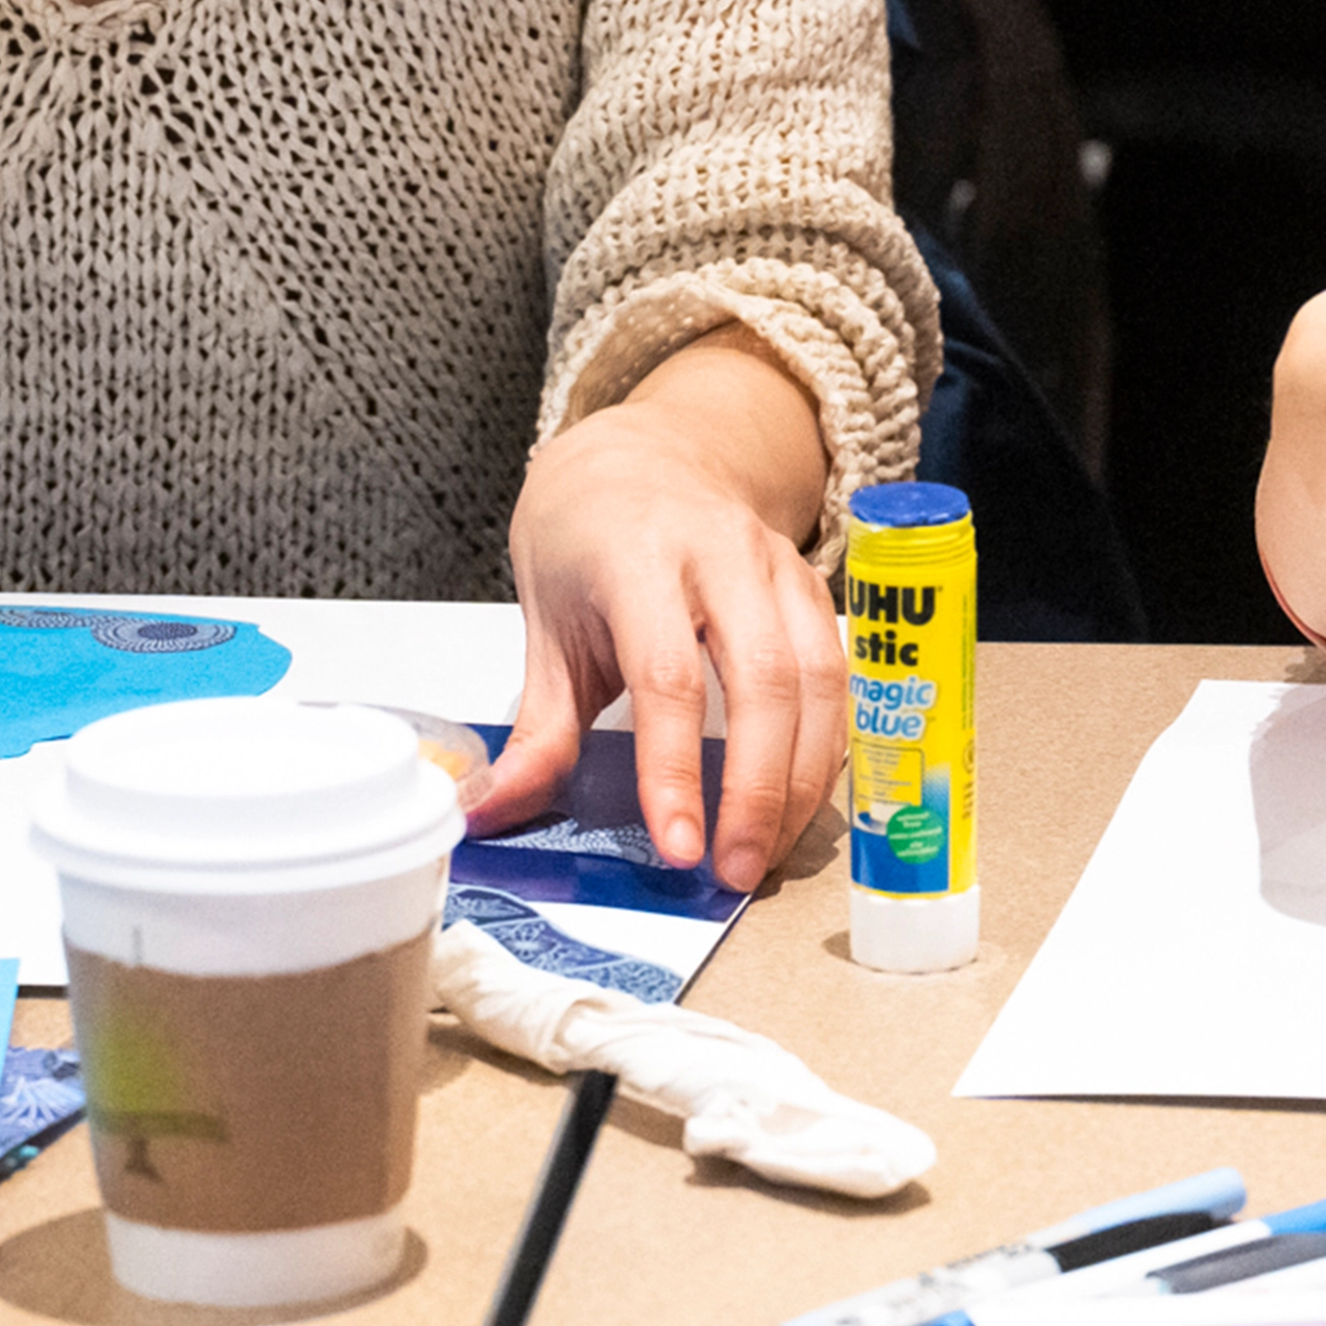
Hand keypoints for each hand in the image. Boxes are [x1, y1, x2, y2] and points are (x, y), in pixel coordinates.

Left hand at [482, 336, 847, 891]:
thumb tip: (490, 815)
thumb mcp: (546, 624)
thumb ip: (539, 728)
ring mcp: (777, 566)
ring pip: (815, 678)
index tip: (677, 849)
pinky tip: (800, 803)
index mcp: (639, 557)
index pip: (667, 674)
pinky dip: (826, 746)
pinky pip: (835, 674)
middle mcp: (721, 553)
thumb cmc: (587, 540)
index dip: (676, 769)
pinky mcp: (813, 586)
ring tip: (767, 855)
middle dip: (757, 788)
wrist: (648, 452)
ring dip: (801, 778)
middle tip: (734, 872)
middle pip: (762, 678)